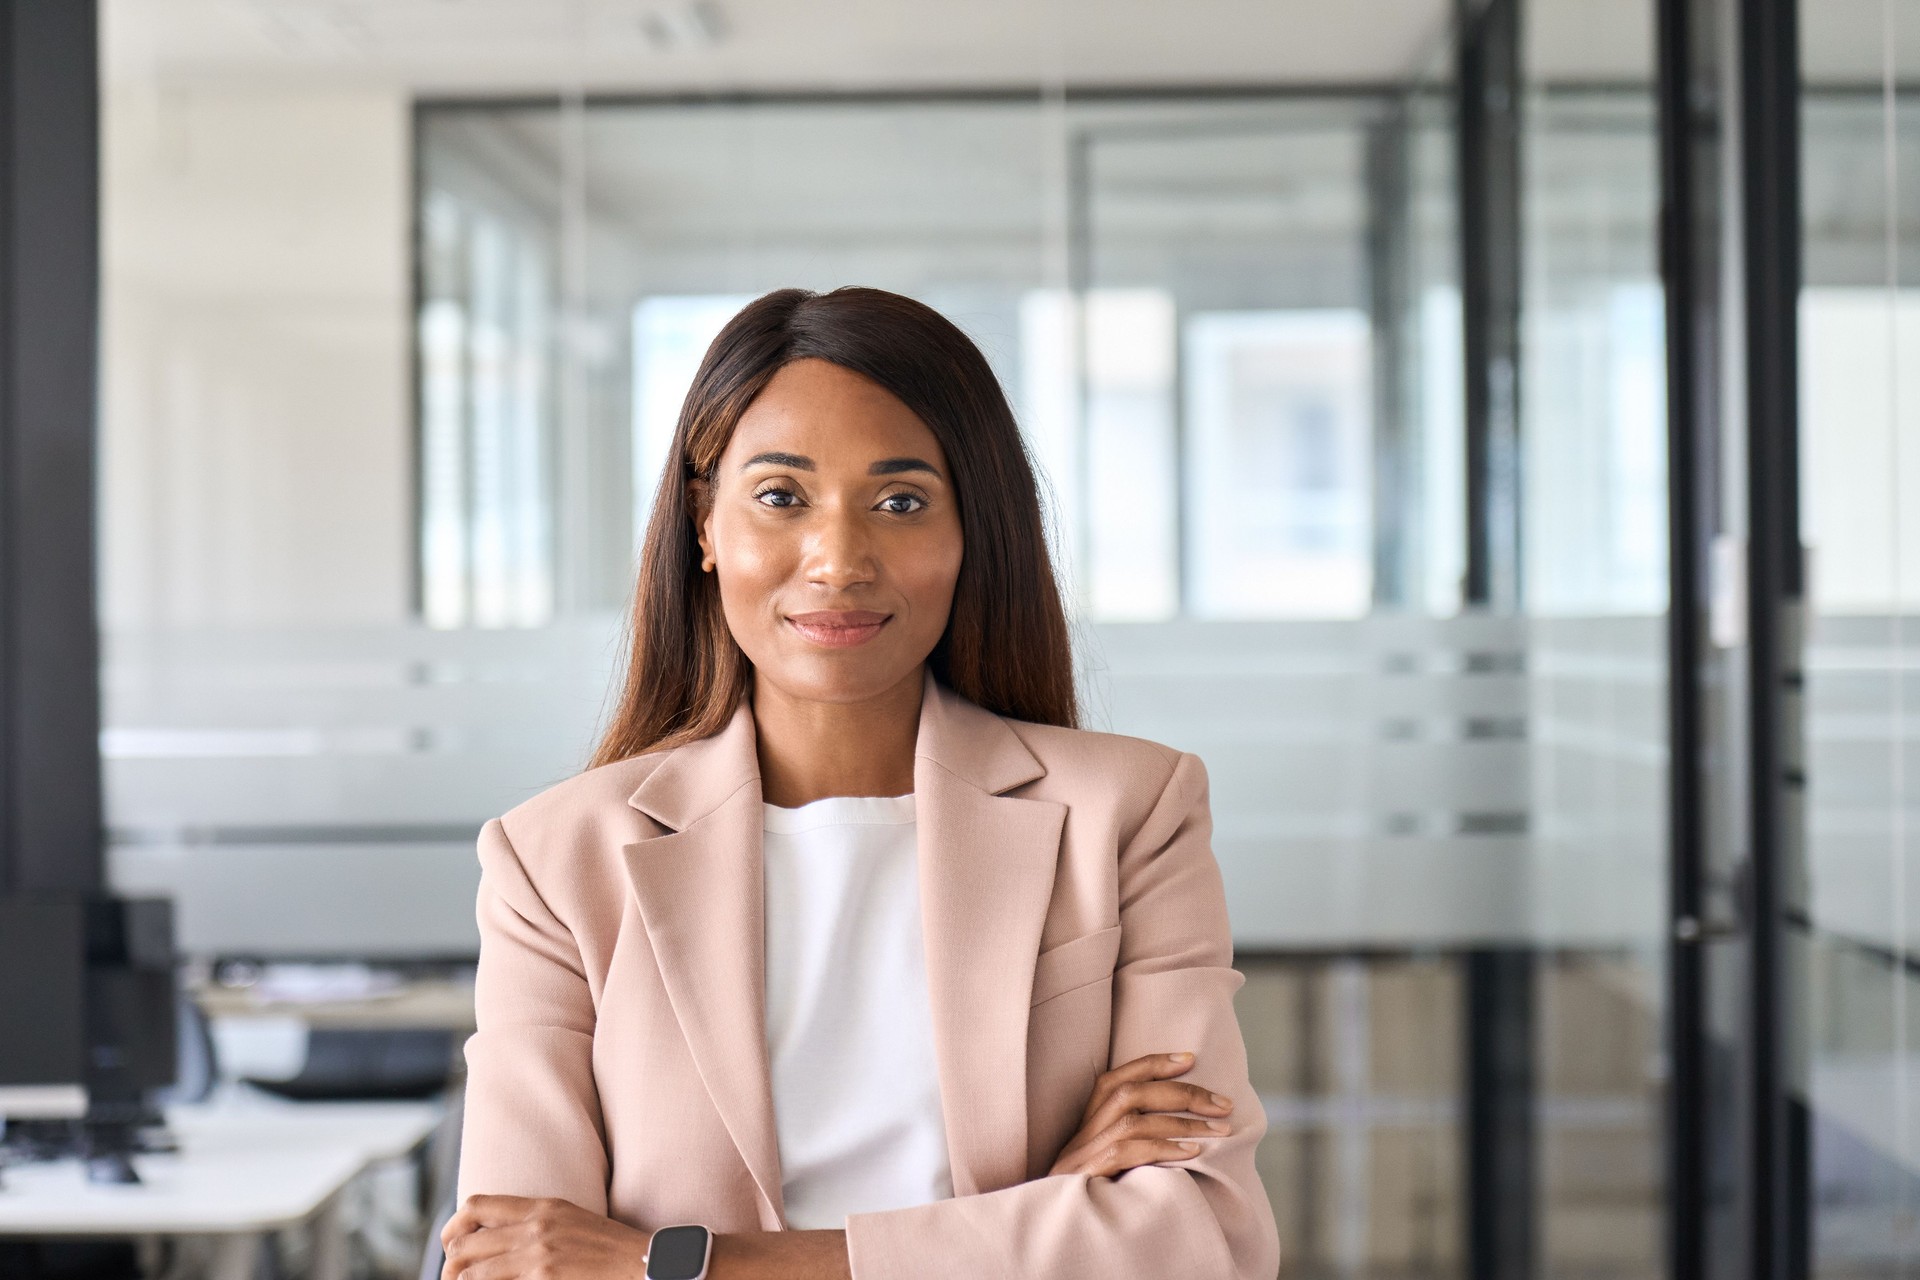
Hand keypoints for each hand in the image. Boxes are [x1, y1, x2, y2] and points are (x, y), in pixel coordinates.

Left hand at [441, 1195, 649, 1279]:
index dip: (453, 1227)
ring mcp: (539, 1253)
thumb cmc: (608, 1246)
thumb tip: (496, 1236)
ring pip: (473, 1272)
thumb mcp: (569, 1219)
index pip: (476, 1206)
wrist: (641, 1262)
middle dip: (450, 1265)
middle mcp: (535, 1226)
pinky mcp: (545, 1277)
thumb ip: (534, 1221)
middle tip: (451, 1278)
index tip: (450, 1246)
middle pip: (466, 1242)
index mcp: (541, 1206)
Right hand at [1047, 1051, 1235, 1178]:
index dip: (1153, 1064)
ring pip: (1133, 1121)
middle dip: (1182, 1093)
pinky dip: (1163, 1148)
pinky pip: (1128, 1153)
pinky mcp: (1087, 1175)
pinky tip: (1193, 1152)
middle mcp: (1082, 1131)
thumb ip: (1133, 1137)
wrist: (1053, 1223)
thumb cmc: (1092, 1193)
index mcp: (1087, 1122)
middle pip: (1130, 1094)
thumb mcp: (1108, 1160)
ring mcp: (1083, 1154)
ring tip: (1220, 1129)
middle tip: (1223, 1103)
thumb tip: (1184, 1119)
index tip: (1190, 1059)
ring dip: (1182, 1122)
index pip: (1117, 1078)